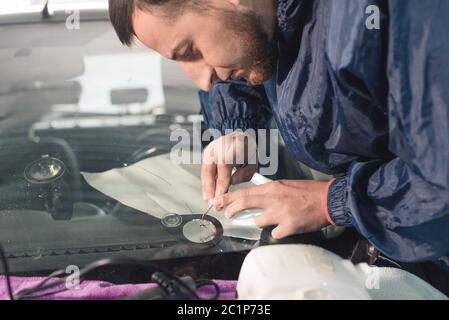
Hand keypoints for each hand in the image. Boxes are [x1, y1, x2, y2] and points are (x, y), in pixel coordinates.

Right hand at [201, 132, 257, 201]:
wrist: (242, 137)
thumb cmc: (248, 150)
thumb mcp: (253, 161)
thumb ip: (246, 172)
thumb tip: (233, 182)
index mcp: (234, 143)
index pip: (225, 163)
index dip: (222, 180)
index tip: (222, 193)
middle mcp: (220, 144)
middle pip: (211, 166)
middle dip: (211, 186)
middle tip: (213, 201)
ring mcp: (212, 148)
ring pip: (205, 169)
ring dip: (206, 186)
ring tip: (208, 200)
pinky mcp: (206, 153)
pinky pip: (204, 170)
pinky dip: (205, 183)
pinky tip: (207, 193)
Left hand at [212, 180, 331, 238]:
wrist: (329, 200)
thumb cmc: (308, 192)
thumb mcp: (286, 186)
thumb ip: (269, 192)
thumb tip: (255, 199)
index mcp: (272, 187)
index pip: (244, 192)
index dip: (229, 198)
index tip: (219, 201)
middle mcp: (273, 199)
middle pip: (244, 203)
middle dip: (232, 210)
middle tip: (227, 214)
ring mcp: (280, 214)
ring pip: (258, 222)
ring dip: (263, 222)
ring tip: (276, 219)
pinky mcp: (288, 227)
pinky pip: (275, 233)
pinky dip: (279, 232)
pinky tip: (287, 227)